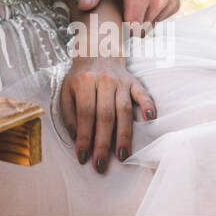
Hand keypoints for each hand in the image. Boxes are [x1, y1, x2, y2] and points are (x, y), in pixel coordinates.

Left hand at [59, 56, 155, 173]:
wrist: (96, 50)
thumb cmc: (80, 76)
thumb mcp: (66, 90)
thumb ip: (69, 112)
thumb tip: (76, 137)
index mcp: (84, 82)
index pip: (85, 113)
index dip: (84, 136)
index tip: (83, 157)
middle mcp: (103, 81)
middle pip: (105, 115)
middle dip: (103, 143)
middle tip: (101, 165)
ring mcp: (121, 81)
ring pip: (124, 110)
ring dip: (124, 135)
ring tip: (123, 155)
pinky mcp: (134, 82)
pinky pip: (143, 94)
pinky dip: (147, 106)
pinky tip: (149, 119)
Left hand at [75, 0, 178, 33]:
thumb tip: (82, 6)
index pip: (131, 29)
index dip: (118, 28)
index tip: (108, 22)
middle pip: (140, 30)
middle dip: (127, 24)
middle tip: (115, 9)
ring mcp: (170, 0)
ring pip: (150, 26)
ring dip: (139, 19)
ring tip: (127, 1)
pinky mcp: (175, 2)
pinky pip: (160, 19)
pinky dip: (150, 14)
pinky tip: (140, 0)